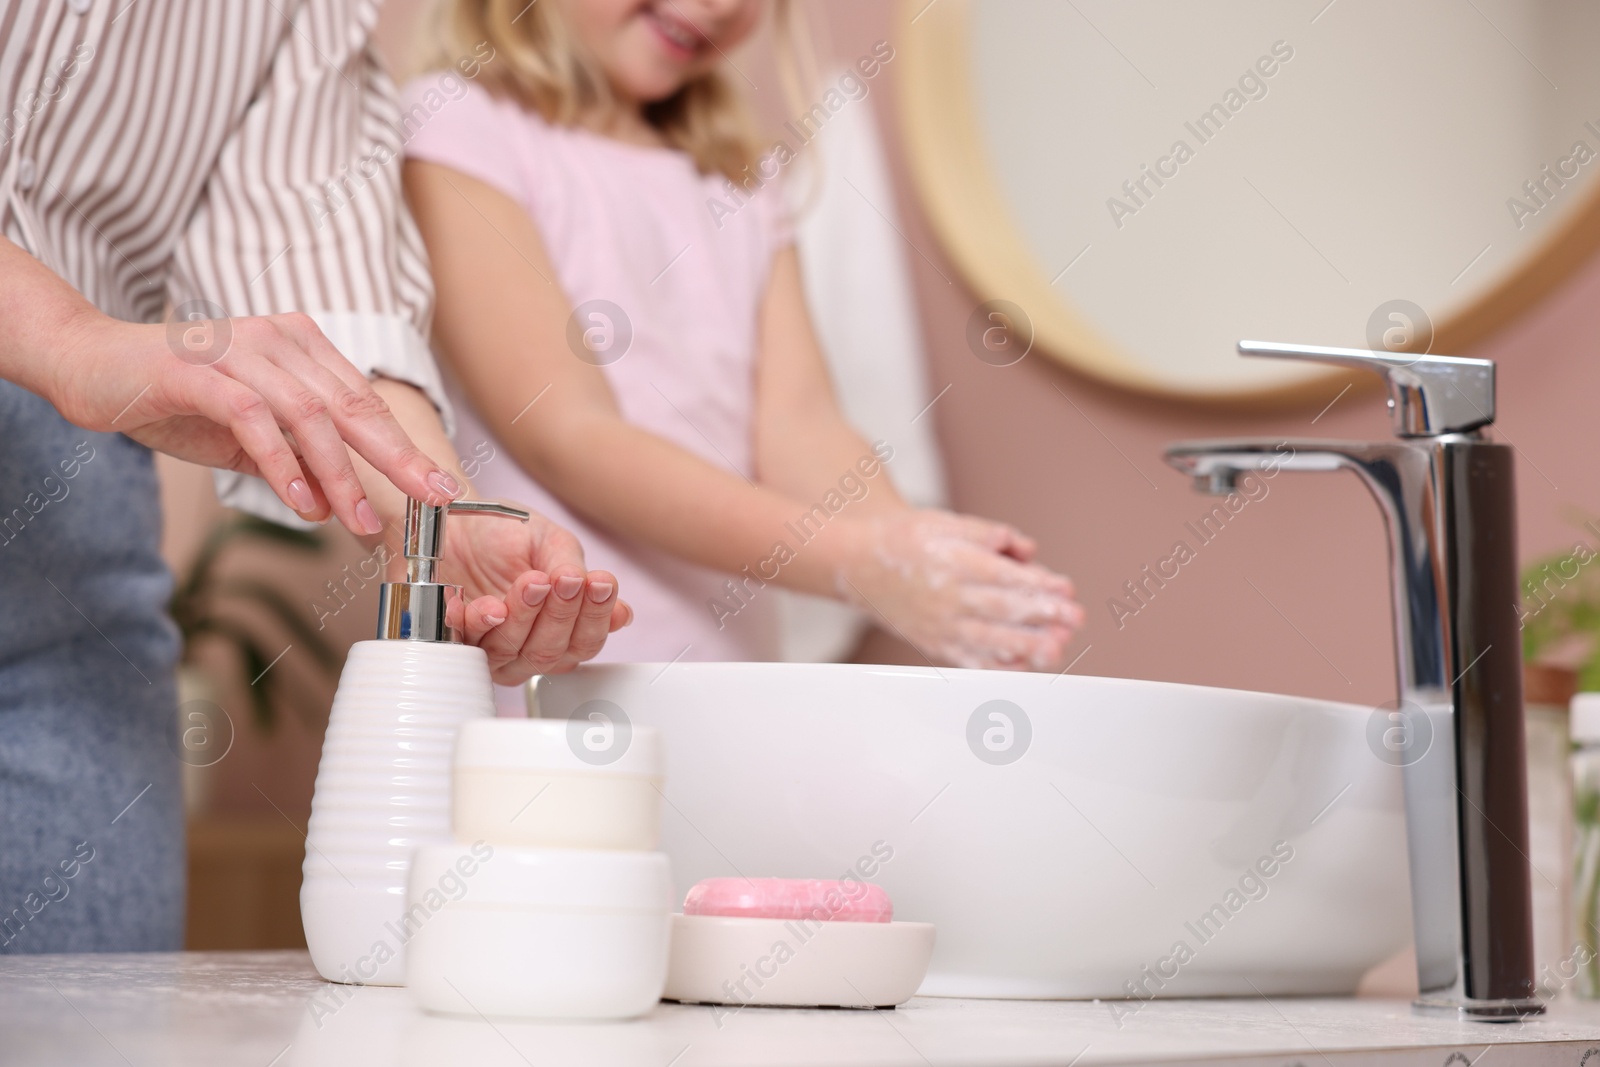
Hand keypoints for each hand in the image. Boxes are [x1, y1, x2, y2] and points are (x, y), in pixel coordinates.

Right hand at [55, 310, 458, 534]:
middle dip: (397, 458)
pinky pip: (253, 418)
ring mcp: (238, 349)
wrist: (86, 363)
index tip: (439, 487)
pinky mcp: (197, 369)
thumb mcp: (245, 437)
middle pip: (352, 406)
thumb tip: (335, 505)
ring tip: (357, 521)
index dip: (404, 448)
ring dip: (339, 474)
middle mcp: (277, 339)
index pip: (364, 402)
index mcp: (300, 347)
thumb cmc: (170, 397)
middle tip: (430, 498)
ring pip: (309, 415)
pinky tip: (298, 499)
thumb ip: (292, 462)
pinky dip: (281, 462)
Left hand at [441, 506, 631, 684]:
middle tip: (563, 579)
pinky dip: (480, 621)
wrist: (457, 525)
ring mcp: (500, 650)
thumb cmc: (505, 536)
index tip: (598, 583)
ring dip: (524, 615)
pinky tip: (485, 602)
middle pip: (555, 652)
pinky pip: (472, 646)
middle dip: (561, 613)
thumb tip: (593, 585)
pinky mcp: (464, 645)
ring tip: (528, 582)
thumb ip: (569, 565)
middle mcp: (536, 644)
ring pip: (517, 652)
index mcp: (566, 625)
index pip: (588, 638)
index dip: (597, 615)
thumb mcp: (547, 540)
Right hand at [834, 510, 1082, 670]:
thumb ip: (989, 533)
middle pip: (1001, 610)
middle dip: (1042, 616)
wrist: (858, 564)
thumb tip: (1026, 550)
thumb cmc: (907, 540)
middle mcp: (947, 597)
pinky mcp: (935, 643)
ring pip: (989, 640)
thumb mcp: (947, 522)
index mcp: (952, 561)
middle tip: (1074, 619)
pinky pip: (969, 660)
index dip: (1038, 584)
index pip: (1003, 576)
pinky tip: (1024, 665)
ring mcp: (940, 625)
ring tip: (1056, 649)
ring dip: (1026, 646)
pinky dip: (997, 665)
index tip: (1066, 589)